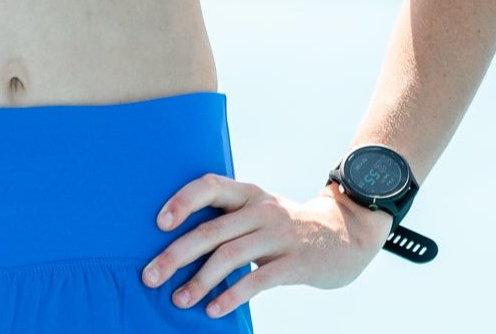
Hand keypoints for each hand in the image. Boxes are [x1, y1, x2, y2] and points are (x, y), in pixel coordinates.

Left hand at [140, 176, 392, 318]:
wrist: (346, 235)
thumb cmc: (287, 227)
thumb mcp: (260, 211)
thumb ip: (229, 219)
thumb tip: (179, 242)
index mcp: (248, 193)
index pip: (209, 186)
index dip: (182, 201)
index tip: (158, 224)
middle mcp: (260, 210)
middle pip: (210, 230)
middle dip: (176, 254)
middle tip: (149, 275)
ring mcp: (279, 235)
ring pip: (229, 256)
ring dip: (199, 281)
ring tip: (178, 299)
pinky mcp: (295, 263)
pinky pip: (257, 280)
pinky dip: (231, 295)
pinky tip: (213, 310)